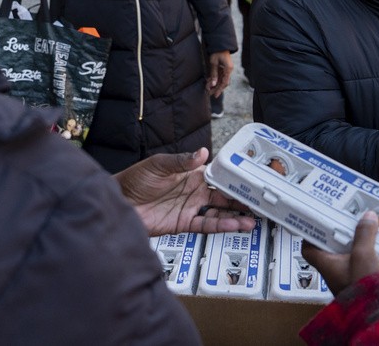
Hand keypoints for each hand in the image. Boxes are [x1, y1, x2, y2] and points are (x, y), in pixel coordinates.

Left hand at [115, 148, 254, 235]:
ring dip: (235, 217)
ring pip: (219, 213)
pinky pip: (206, 225)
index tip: (250, 181)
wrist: (119, 201)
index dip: (234, 179)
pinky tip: (234, 226)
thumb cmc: (136, 179)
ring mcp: (190, 208)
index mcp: (192, 174)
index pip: (219, 175)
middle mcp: (195, 191)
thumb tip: (203, 153)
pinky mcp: (184, 224)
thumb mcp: (159, 165)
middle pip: (224, 196)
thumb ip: (182, 161)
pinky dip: (221, 226)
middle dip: (241, 200)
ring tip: (252, 220)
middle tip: (259, 203)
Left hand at [207, 50, 231, 96]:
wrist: (220, 45)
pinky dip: (214, 79)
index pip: (224, 82)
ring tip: (207, 88)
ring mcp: (226, 69)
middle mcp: (228, 70)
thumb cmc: (217, 52)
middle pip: (223, 82)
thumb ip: (214, 74)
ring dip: (214, 84)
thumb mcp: (214, 63)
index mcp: (228, 69)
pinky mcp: (223, 68)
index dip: (219, 89)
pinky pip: (219, 76)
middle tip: (209, 93)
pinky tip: (208, 81)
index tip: (215, 95)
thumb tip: (213, 84)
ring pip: (220, 80)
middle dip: (216, 88)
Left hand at [301, 211, 378, 295]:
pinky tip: (377, 248)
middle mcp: (333, 272)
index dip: (311, 234)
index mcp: (326, 265)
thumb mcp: (363, 255)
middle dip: (340, 235)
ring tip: (366, 231)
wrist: (378, 314)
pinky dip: (366, 255)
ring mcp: (346, 279)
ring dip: (355, 244)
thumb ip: (364, 234)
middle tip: (349, 221)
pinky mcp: (361, 283)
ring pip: (346, 256)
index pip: (308, 249)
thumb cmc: (363, 287)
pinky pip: (360, 265)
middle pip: (330, 249)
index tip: (320, 222)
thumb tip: (367, 217)